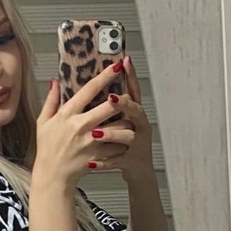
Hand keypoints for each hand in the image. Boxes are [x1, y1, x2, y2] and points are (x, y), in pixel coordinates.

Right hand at [33, 61, 135, 189]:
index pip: (90, 89)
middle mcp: (81, 125)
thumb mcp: (43, 122)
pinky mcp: (99, 154)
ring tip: (128, 117)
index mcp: (67, 114)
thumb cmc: (48, 148)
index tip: (116, 66)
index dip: (105, 76)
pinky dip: (123, 140)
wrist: (53, 175)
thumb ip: (51, 101)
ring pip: (119, 124)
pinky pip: (119, 144)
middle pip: (109, 105)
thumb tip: (55, 82)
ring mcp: (91, 141)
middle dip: (122, 98)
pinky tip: (123, 138)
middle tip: (128, 94)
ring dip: (126, 119)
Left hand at [99, 55, 154, 184]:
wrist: (139, 169)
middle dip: (123, 104)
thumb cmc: (125, 142)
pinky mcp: (132, 160)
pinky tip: (92, 162)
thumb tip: (95, 82)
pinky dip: (105, 162)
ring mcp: (137, 143)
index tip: (124, 61)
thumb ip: (108, 103)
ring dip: (112, 134)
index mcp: (134, 114)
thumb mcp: (120, 120)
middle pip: (135, 111)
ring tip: (97, 133)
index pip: (132, 91)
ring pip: (128, 136)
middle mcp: (139, 125)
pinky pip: (119, 160)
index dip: (130, 76)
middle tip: (110, 98)